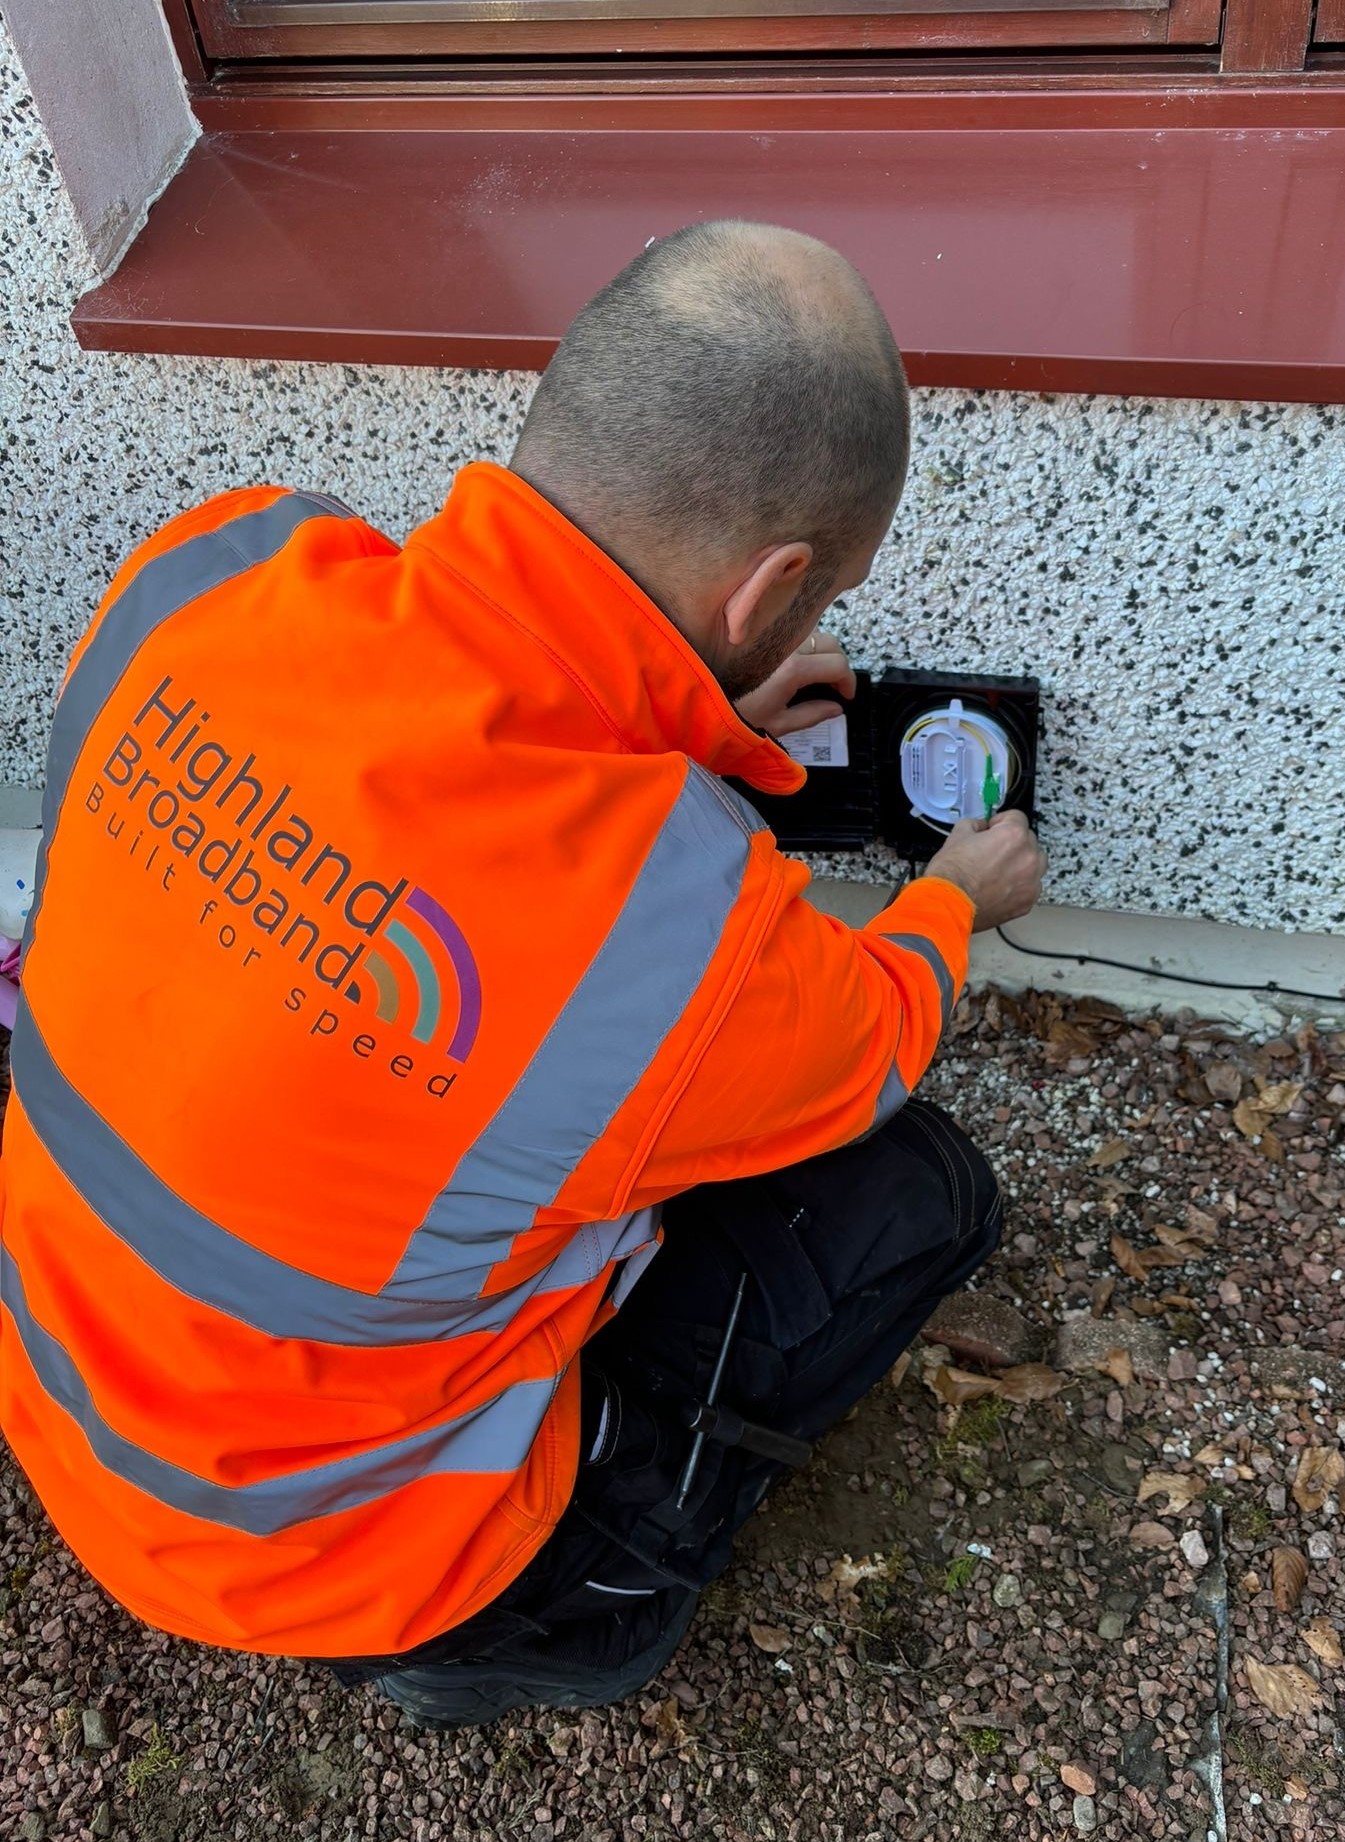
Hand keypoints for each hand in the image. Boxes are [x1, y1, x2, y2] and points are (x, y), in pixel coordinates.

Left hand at [734, 631, 856, 738]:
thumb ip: (812, 714)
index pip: (838, 664)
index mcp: (794, 669)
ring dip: (821, 652)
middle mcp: (787, 646)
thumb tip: (836, 709)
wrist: (699, 704)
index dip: (849, 681)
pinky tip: (796, 664)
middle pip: (830, 643)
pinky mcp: (761, 635)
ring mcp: (774, 637)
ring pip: (813, 635)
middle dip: (838, 664)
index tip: (847, 696)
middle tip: (834, 686)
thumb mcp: (778, 723)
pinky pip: (792, 633)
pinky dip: (803, 645)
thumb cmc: (737, 717)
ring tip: (815, 676)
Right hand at [924, 810, 1046, 932]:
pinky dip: (1019, 886)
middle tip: (993, 851)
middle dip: (1012, 843)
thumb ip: (975, 825)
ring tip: (999, 871)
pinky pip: (1030, 887)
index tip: (994, 829)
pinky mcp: (1027, 902)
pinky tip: (1000, 887)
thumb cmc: (951, 876)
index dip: (1001, 821)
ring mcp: (1030, 882)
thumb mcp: (957, 835)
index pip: (1017, 817)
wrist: (947, 905)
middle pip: (1029, 840)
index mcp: (1013, 836)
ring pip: (1035, 864)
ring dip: (1021, 863)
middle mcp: (1028, 857)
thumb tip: (980, 828)